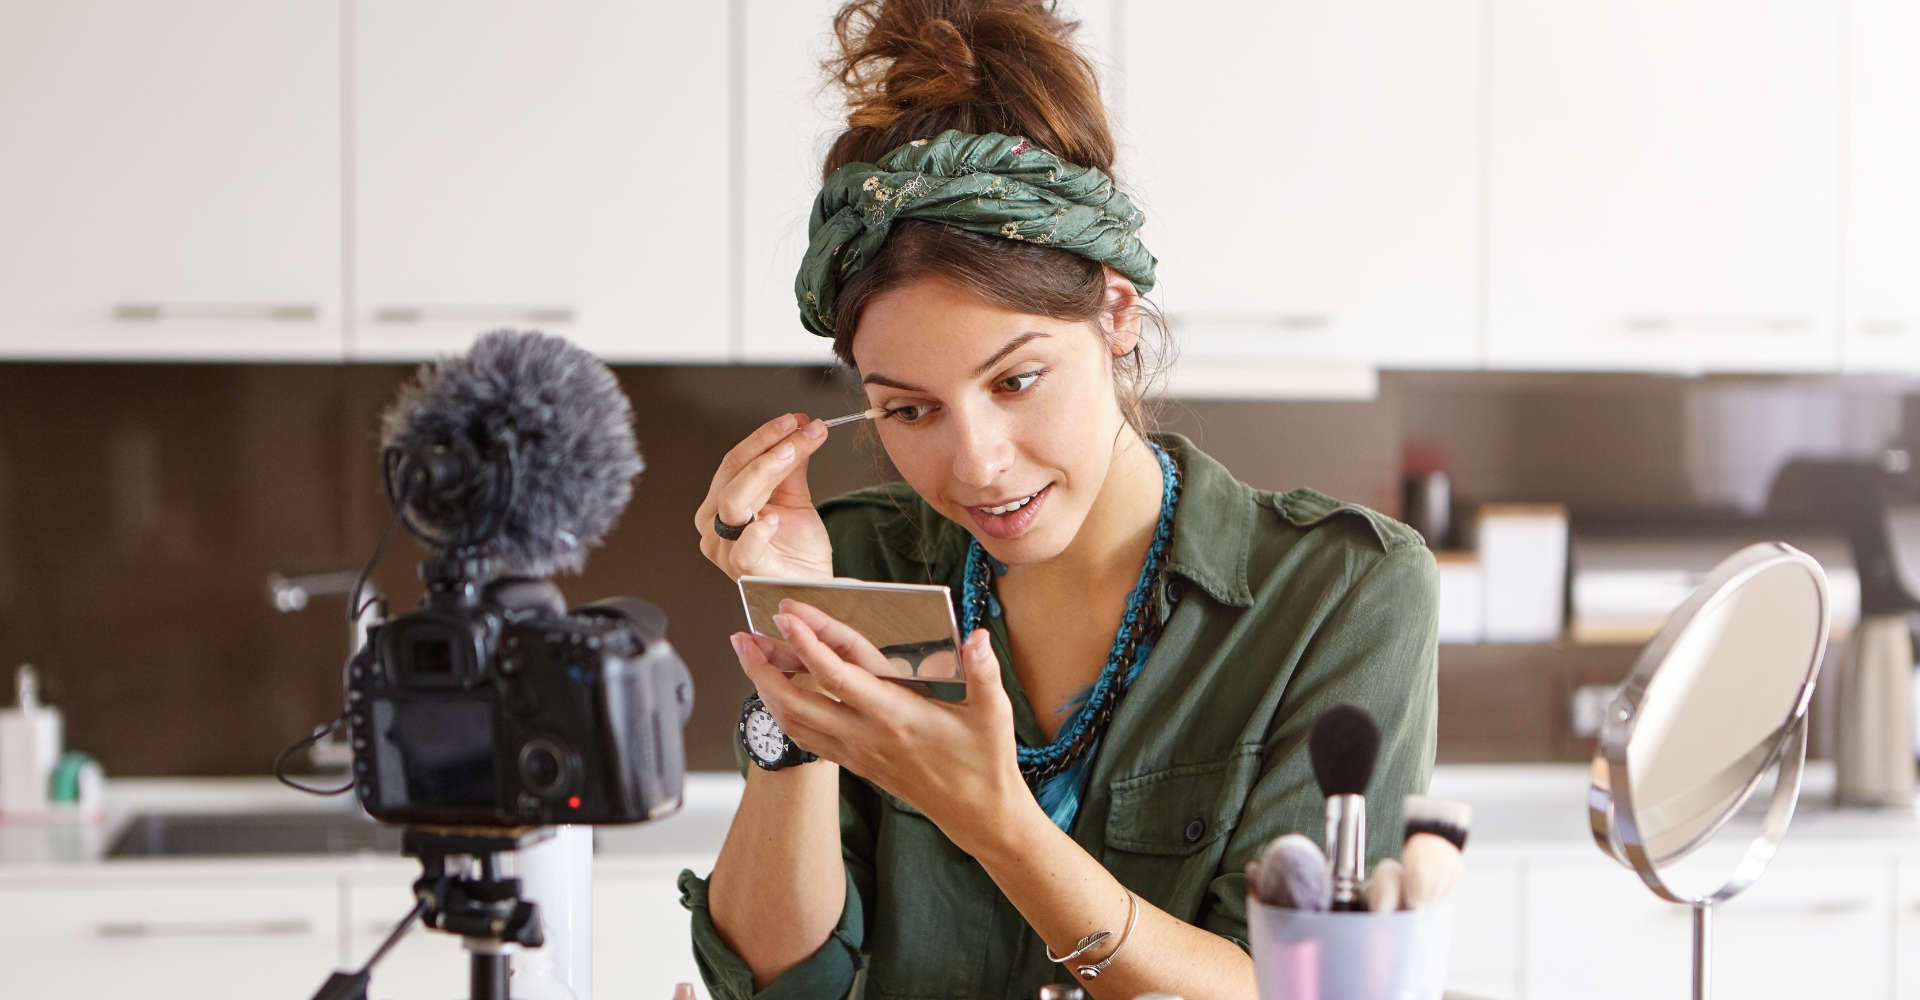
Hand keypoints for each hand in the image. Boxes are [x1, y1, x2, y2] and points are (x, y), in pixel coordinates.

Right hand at [695, 413, 833, 580]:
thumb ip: (793, 464)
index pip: (734, 461)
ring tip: (793, 454)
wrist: (812, 586)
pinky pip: (743, 550)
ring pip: (734, 503)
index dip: (763, 437)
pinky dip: (756, 532)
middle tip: (802, 429)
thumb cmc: (797, 548)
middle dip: (770, 447)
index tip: (794, 419)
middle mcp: (714, 525)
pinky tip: (775, 518)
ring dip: (765, 471)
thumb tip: (800, 425)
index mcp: (719, 504)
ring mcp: (725, 550)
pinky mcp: (745, 573)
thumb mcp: (795, 497)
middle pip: (734, 474)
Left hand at [727, 600, 1029, 847]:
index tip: (786, 615)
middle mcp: (868, 735)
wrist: (977, 814)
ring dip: (764, 688)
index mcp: (897, 715)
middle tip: (741, 636)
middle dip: (762, 667)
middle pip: (796, 700)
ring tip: (749, 656)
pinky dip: (782, 712)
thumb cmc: (985, 761)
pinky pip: (805, 738)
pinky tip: (775, 692)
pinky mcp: (855, 764)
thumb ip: (984, 672)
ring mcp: (856, 752)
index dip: (808, 644)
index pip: (838, 676)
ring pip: (792, 721)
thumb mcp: (994, 713)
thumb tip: (979, 638)